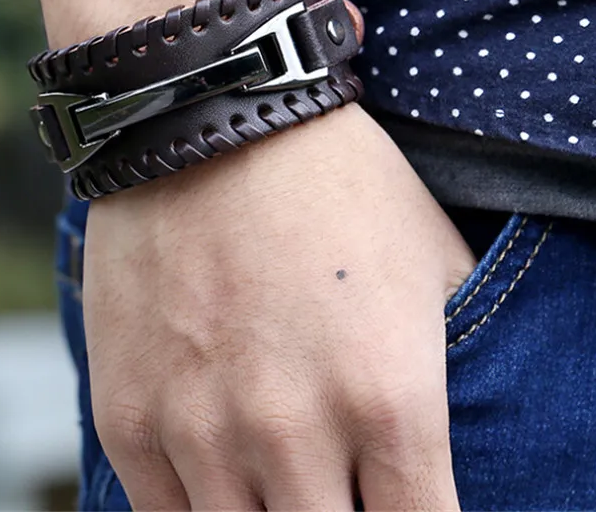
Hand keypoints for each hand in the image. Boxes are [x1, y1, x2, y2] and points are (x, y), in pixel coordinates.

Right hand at [84, 92, 475, 509]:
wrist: (213, 121)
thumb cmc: (335, 184)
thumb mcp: (435, 259)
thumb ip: (465, 365)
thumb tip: (458, 434)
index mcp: (390, 401)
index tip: (405, 506)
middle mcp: (293, 434)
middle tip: (342, 489)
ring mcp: (200, 431)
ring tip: (282, 479)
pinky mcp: (129, 416)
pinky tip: (220, 475)